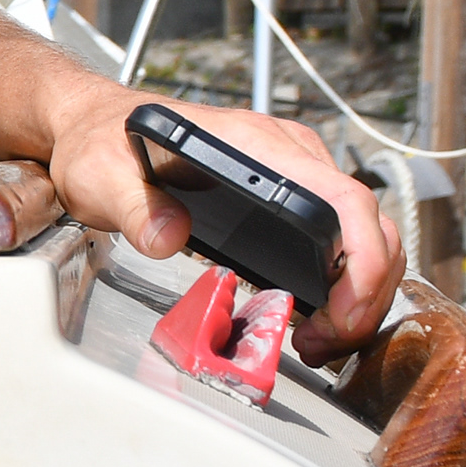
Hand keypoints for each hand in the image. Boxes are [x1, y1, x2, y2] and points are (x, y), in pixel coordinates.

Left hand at [39, 88, 401, 361]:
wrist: (99, 126)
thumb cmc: (106, 142)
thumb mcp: (104, 175)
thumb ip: (135, 206)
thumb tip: (167, 236)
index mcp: (256, 146)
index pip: (342, 198)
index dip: (363, 257)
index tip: (348, 309)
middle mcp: (288, 154)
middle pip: (366, 223)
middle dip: (366, 290)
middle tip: (329, 340)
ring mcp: (293, 172)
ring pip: (361, 232)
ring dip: (358, 290)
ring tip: (320, 337)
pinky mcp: (287, 193)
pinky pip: (337, 235)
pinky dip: (343, 279)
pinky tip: (315, 312)